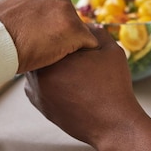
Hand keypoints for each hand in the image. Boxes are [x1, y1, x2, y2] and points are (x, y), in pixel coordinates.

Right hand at [0, 0, 98, 72]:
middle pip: (76, 25)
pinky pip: (90, 46)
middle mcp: (61, 0)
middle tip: (58, 57)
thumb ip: (31, 19)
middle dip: (69, 41)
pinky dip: (85, 57)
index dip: (58, 35)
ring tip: (63, 62)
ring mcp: (69, 14)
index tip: (52, 48)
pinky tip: (74, 66)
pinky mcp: (75, 31)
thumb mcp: (15, 18)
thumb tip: (31, 29)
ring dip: (76, 49)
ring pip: (83, 36)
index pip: (63, 17)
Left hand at [25, 26, 146, 148]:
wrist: (113, 125)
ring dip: (51, 66)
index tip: (74, 37)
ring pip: (39, 68)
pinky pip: (39, 85)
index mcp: (54, 57)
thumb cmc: (113, 87)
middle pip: (41, 51)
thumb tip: (85, 25)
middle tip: (74, 52)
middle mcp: (39, 74)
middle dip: (54, 49)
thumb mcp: (110, 51)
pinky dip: (50, 81)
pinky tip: (67, 83)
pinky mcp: (40, 105)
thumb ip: (95, 32)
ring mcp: (36, 91)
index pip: (50, 35)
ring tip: (72, 69)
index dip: (62, 32)